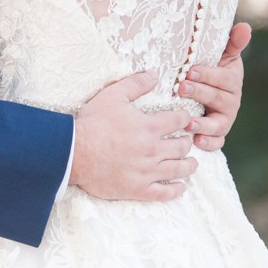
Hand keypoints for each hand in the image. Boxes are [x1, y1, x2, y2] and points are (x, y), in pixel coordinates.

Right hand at [70, 71, 196, 201]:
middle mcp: (153, 149)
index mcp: (149, 126)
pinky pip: (164, 193)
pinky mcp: (138, 189)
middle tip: (186, 140)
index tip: (185, 119)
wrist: (75, 152)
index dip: (184, 118)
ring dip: (189, 165)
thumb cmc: (93, 123)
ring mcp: (147, 171)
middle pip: (182, 146)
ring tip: (191, 163)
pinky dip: (176, 190)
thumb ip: (135, 84)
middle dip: (187, 141)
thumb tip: (154, 74)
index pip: (178, 121)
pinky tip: (180, 187)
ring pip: (178, 169)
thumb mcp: (113, 95)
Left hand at [179, 22, 250, 150]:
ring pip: (218, 123)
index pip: (224, 78)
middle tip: (181, 88)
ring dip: (204, 123)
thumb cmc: (211, 68)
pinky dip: (209, 143)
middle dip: (200, 94)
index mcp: (231, 80)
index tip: (190, 70)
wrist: (206, 88)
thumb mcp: (222, 54)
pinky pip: (217, 142)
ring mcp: (224, 118)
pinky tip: (197, 141)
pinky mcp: (217, 133)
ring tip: (188, 122)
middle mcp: (231, 101)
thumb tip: (245, 26)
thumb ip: (232, 42)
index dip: (208, 74)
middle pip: (218, 99)